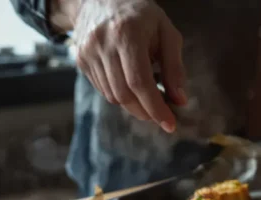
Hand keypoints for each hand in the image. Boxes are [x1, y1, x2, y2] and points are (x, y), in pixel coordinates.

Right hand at [73, 0, 185, 131]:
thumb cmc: (140, 15)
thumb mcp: (166, 32)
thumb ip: (174, 66)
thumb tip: (179, 99)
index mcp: (127, 33)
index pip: (140, 82)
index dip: (155, 107)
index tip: (169, 123)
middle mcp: (103, 43)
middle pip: (124, 94)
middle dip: (145, 111)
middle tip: (161, 116)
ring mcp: (88, 52)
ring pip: (112, 96)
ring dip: (133, 105)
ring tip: (148, 99)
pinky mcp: (81, 60)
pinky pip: (102, 89)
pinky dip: (120, 95)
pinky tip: (131, 87)